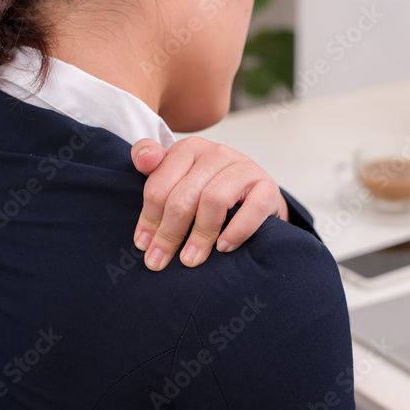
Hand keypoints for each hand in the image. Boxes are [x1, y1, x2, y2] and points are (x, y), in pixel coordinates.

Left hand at [131, 136, 289, 270]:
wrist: (253, 193)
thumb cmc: (208, 188)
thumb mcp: (176, 176)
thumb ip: (152, 167)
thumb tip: (143, 161)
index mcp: (188, 149)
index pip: (159, 186)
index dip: (148, 219)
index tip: (143, 245)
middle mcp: (216, 153)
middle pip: (184, 197)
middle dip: (169, 233)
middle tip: (160, 260)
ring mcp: (244, 167)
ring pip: (213, 200)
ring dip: (200, 236)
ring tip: (191, 259)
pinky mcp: (266, 186)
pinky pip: (252, 209)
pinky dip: (236, 231)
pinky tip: (223, 248)